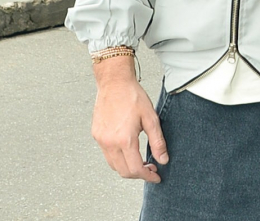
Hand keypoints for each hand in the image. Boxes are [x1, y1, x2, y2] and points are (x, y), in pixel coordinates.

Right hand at [91, 55, 167, 182]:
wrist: (114, 82)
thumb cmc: (133, 96)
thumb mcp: (151, 118)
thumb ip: (157, 142)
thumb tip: (163, 159)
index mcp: (124, 140)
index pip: (135, 169)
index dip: (147, 176)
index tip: (156, 176)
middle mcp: (109, 143)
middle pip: (123, 171)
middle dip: (139, 174)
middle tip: (151, 167)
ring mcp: (100, 140)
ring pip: (113, 165)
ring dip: (127, 167)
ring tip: (141, 160)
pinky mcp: (96, 135)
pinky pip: (107, 154)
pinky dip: (118, 158)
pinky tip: (128, 149)